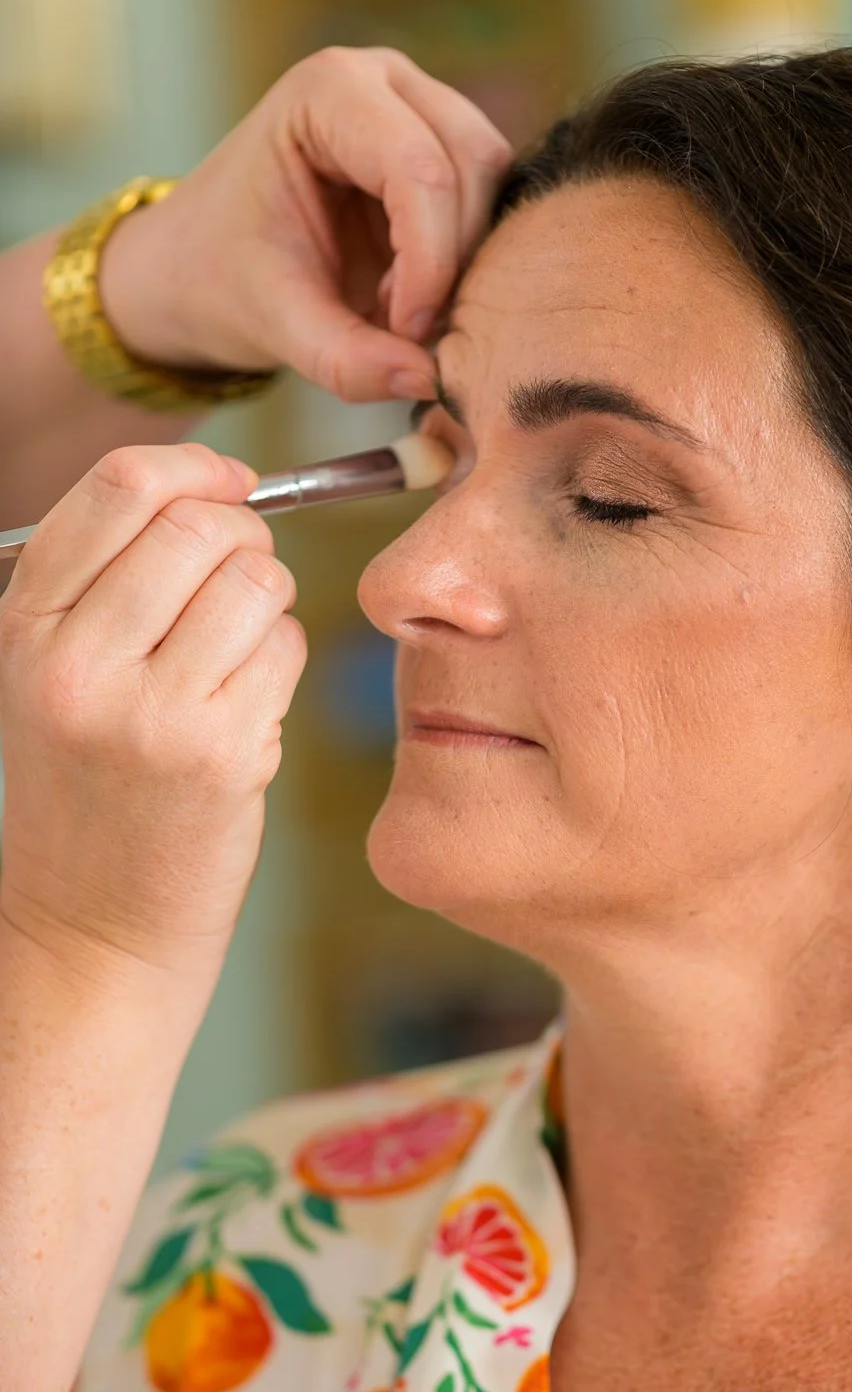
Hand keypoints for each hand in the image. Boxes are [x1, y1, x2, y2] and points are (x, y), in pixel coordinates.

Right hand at [0, 444, 305, 983]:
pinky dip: (281, 661)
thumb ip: (108, 577)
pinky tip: (246, 706)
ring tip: (236, 653)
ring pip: (255, 582)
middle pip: (199, 526)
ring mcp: (149, 711)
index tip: (230, 480)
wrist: (92, 925)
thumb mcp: (53, 672)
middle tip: (242, 576)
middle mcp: (75, 662)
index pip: (119, 487)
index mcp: (23, 624)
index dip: (194, 466)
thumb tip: (218, 483)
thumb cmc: (90, 787)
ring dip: (268, 602)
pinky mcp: (219, 754)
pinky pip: (285, 649)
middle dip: (245, 534)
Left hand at [98, 47, 511, 403]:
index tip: (406, 333)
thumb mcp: (277, 324)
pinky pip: (491, 204)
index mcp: (326, 91)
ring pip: (494, 181)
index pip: (417, 168)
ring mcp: (422, 107)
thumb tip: (427, 379)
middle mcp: (385, 81)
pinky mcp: (446, 150)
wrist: (209, 264)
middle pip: (473, 162)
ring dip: (465, 260)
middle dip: (453, 259)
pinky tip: (416, 294)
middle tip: (406, 327)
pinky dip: (466, 260)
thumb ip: (346, 360)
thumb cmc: (229, 275)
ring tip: (401, 308)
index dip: (429, 261)